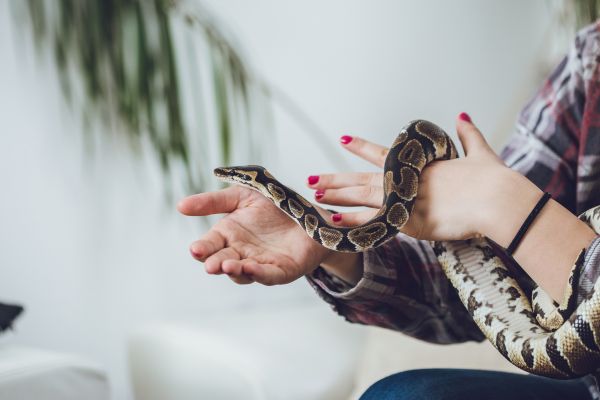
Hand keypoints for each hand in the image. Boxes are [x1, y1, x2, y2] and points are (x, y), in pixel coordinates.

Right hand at [178, 185, 344, 284]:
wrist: (307, 212)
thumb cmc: (273, 204)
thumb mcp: (241, 197)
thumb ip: (213, 201)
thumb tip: (179, 206)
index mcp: (228, 235)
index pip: (209, 245)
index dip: (202, 249)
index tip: (196, 249)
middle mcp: (240, 252)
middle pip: (222, 262)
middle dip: (215, 264)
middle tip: (210, 264)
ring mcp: (260, 263)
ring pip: (242, 273)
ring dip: (235, 270)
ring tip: (229, 265)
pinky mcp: (281, 271)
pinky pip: (268, 275)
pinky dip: (259, 274)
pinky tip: (251, 268)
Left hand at [308, 113, 514, 241]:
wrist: (499, 201)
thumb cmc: (493, 179)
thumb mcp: (480, 152)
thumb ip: (469, 134)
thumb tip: (463, 114)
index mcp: (419, 165)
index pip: (382, 153)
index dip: (361, 147)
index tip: (343, 140)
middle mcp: (407, 181)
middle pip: (362, 179)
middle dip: (336, 178)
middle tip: (311, 178)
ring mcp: (405, 201)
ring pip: (362, 197)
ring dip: (337, 197)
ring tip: (314, 195)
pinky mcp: (410, 223)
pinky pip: (376, 223)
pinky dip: (354, 222)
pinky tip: (334, 221)